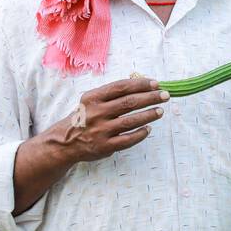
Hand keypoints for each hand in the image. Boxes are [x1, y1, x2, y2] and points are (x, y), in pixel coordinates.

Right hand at [49, 77, 167, 163]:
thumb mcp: (91, 100)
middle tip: (165, 95)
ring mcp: (100, 131)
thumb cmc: (84, 117)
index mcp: (93, 98)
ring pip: (130, 121)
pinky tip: (149, 129)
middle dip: (150, 98)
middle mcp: (96, 113)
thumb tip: (141, 83)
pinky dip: (140, 134)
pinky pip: (127, 140)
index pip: (121, 87)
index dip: (141, 84)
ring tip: (160, 111)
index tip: (156, 83)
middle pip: (129, 103)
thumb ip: (111, 93)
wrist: (65, 142)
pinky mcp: (104, 147)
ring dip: (149, 115)